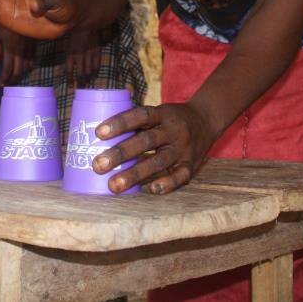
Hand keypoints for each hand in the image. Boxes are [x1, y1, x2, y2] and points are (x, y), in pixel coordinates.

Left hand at [0, 27, 34, 85]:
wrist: (21, 11)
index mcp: (9, 47)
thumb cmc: (6, 23)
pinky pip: (32, 59)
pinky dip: (29, 66)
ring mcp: (28, 48)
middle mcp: (20, 50)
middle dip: (13, 79)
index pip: (8, 67)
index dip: (5, 78)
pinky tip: (25, 69)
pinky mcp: (34, 45)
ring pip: (26, 66)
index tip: (1, 84)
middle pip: (18, 70)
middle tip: (8, 84)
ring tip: (15, 78)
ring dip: (20, 74)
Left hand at [63, 29, 102, 87]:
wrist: (87, 22)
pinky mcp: (97, 52)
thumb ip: (69, 55)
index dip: (70, 80)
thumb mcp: (68, 44)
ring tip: (86, 83)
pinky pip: (97, 65)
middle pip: (81, 73)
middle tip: (80, 87)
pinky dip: (95, 71)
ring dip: (88, 78)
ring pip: (89, 71)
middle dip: (80, 82)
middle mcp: (80, 55)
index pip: (69, 70)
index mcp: (71, 53)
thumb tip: (68, 68)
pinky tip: (94, 74)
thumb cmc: (74, 33)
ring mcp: (90, 54)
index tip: (70, 87)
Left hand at [92, 102, 216, 194]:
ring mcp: (183, 148)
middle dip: (120, 154)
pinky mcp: (191, 165)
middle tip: (97, 165)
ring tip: (112, 185)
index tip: (98, 133)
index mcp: (163, 114)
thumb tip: (95, 126)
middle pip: (146, 141)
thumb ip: (135, 120)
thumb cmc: (170, 118)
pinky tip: (149, 190)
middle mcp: (174, 130)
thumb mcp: (157, 111)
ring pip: (158, 162)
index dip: (119, 123)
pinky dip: (166, 184)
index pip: (140, 116)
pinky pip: (179, 177)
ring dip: (134, 174)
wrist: (207, 119)